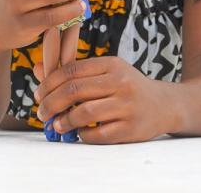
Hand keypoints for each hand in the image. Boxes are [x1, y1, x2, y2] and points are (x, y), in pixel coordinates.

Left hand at [33, 56, 169, 143]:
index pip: (72, 70)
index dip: (49, 83)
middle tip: (41, 112)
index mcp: (111, 64)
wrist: (164, 104)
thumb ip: (74, 71)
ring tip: (55, 124)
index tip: (38, 94)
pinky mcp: (130, 128)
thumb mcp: (106, 72)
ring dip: (63, 121)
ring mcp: (126, 105)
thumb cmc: (127, 86)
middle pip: (74, 90)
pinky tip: (76, 132)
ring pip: (84, 113)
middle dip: (50, 103)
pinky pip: (97, 134)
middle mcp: (120, 82)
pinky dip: (81, 135)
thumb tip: (37, 69)